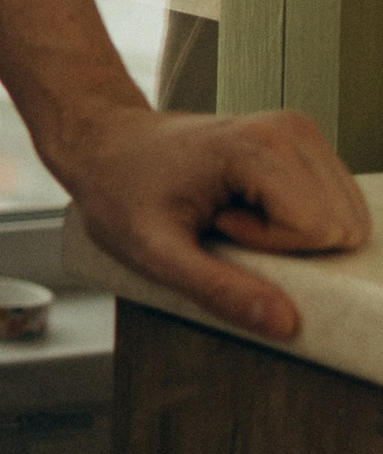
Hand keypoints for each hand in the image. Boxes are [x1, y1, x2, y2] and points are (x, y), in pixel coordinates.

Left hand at [51, 103, 368, 341]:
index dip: (271, 245)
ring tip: (232, 212)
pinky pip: (335, 209)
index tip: (217, 224)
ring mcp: (301, 133)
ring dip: (293, 232)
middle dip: (289, 242)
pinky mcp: (303, 145)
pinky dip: (298, 221)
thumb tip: (287, 323)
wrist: (106, 144)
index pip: (319, 230)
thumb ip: (219, 289)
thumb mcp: (156, 253)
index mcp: (260, 147)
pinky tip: (247, 205)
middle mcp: (291, 130)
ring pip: (347, 220)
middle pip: (343, 226)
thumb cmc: (121, 190)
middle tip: (224, 221)